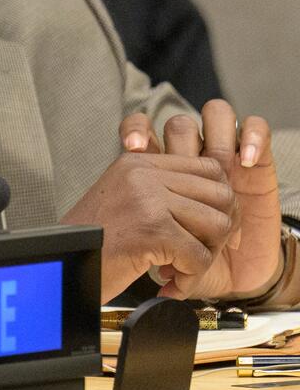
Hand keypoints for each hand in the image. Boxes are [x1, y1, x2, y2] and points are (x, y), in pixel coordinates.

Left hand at [121, 102, 280, 299]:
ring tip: (221, 173)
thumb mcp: (163, 255)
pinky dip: (253, 137)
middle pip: (180, 125)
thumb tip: (151, 269)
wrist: (229, 274)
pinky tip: (246, 162)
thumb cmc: (188, 260)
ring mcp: (224, 157)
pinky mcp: (256, 163)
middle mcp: (190, 160)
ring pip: (215, 115)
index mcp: (158, 172)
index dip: (136, 129)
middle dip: (182, 147)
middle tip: (188, 181)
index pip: (140, 128)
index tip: (132, 148)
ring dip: (216, 138)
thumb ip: (149, 245)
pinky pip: (255, 128)